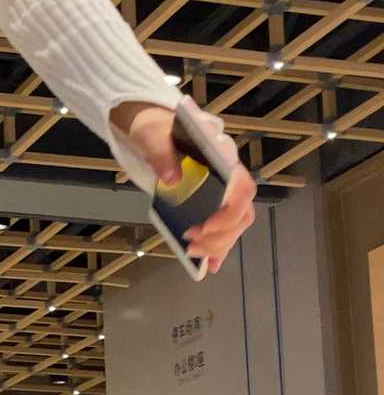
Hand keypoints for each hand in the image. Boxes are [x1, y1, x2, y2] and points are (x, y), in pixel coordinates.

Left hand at [113, 103, 256, 274]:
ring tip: (193, 254)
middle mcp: (228, 176)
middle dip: (220, 235)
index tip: (205, 227)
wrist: (153, 130)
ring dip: (217, 245)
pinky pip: (222, 229)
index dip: (229, 212)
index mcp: (221, 156)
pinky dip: (217, 249)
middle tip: (192, 245)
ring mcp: (221, 191)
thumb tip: (173, 178)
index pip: (242, 187)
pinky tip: (209, 265)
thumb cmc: (156, 129)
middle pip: (240, 213)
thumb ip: (161, 152)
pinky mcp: (211, 203)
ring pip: (234, 226)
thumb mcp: (152, 134)